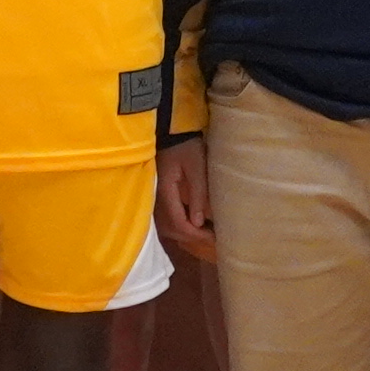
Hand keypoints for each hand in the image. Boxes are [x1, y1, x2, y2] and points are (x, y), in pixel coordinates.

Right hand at [154, 134, 215, 262]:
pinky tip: (193, 223)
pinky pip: (166, 217)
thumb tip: (198, 223)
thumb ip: (197, 194)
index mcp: (165, 191)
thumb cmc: (186, 146)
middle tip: (212, 238)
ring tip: (204, 233)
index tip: (213, 238)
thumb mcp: (196, 167)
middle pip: (170, 228)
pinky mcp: (159, 194)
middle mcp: (157, 198)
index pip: (178, 222)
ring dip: (184, 232)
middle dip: (191, 237)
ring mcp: (156, 196)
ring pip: (166, 225)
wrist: (171, 132)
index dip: (195, 234)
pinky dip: (179, 224)